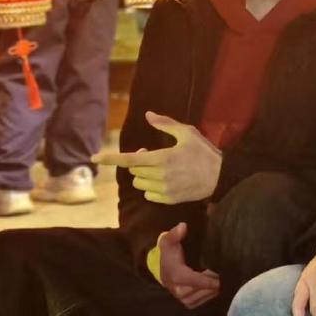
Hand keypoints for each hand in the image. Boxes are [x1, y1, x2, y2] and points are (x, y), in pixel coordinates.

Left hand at [94, 111, 221, 203]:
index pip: (129, 159)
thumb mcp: (188, 133)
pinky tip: (165, 181)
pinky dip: (151, 188)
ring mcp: (164, 190)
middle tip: (152, 156)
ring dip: (144, 176)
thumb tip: (148, 115)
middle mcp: (160, 175)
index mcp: (162, 158)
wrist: (221, 177)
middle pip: (134, 171)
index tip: (93, 158)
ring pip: (140, 184)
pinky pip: (149, 195)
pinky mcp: (169, 200)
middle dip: (139, 163)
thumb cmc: (204, 152)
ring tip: (160, 169)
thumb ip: (165, 124)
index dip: (110, 158)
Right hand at [150, 222, 220, 308]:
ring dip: (216, 287)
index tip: (222, 277)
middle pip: (203, 289)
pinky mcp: (189, 303)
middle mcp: (179, 291)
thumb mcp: (169, 241)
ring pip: (206, 295)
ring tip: (226, 275)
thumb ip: (175, 233)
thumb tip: (183, 226)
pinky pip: (205, 299)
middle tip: (229, 271)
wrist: (164, 270)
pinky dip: (213, 292)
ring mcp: (184, 299)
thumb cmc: (170, 253)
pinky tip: (219, 282)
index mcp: (176, 276)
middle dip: (216, 281)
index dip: (208, 280)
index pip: (194, 280)